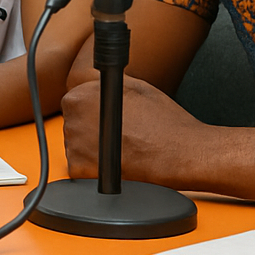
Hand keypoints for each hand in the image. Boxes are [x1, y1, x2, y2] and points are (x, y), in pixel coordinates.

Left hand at [61, 76, 204, 184]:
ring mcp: (74, 146)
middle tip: (118, 134)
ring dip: (92, 150)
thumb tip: (91, 84)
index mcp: (79, 96)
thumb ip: (104, 83)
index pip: (74, 103)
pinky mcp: (80, 170)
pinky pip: (81, 169)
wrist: (182, 153)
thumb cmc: (164, 120)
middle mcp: (72, 119)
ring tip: (122, 147)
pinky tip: (119, 162)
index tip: (104, 118)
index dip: (91, 111)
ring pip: (77, 147)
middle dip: (90, 130)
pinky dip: (96, 169)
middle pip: (73, 125)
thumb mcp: (132, 86)